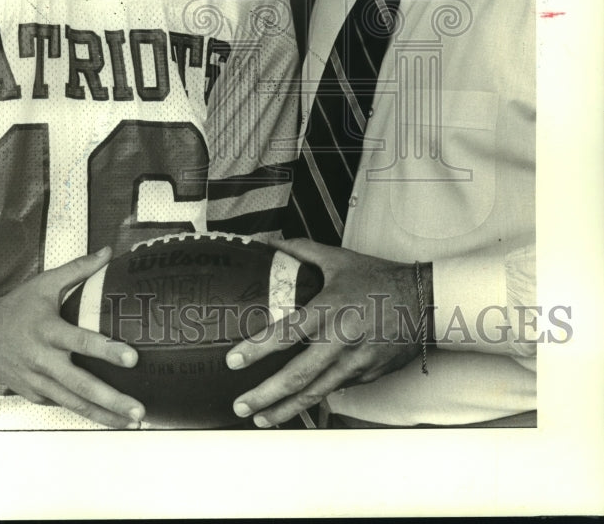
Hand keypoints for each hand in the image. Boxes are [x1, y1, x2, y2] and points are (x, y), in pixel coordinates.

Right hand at [0, 248, 145, 427]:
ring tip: (133, 423)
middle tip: (140, 410)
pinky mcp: (34, 395)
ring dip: (104, 415)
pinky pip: (63, 405)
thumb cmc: (18, 306)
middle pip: (80, 385)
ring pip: (74, 404)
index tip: (133, 359)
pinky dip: (86, 413)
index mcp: (47, 330)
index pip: (81, 342)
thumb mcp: (45, 283)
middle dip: (111, 400)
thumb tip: (109, 251)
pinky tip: (111, 418)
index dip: (107, 351)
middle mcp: (42, 360)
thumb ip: (79, 269)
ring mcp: (37, 382)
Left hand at [225, 239, 430, 426]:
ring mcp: (355, 362)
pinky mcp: (367, 375)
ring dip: (285, 409)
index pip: (286, 332)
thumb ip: (302, 250)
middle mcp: (340, 339)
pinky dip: (314, 401)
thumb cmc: (379, 278)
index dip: (257, 349)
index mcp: (329, 308)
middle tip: (240, 406)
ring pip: (316, 393)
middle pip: (297, 375)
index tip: (233, 361)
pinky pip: (336, 390)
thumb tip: (269, 241)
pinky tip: (295, 407)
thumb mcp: (339, 259)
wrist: (425, 302)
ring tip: (261, 419)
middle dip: (265, 394)